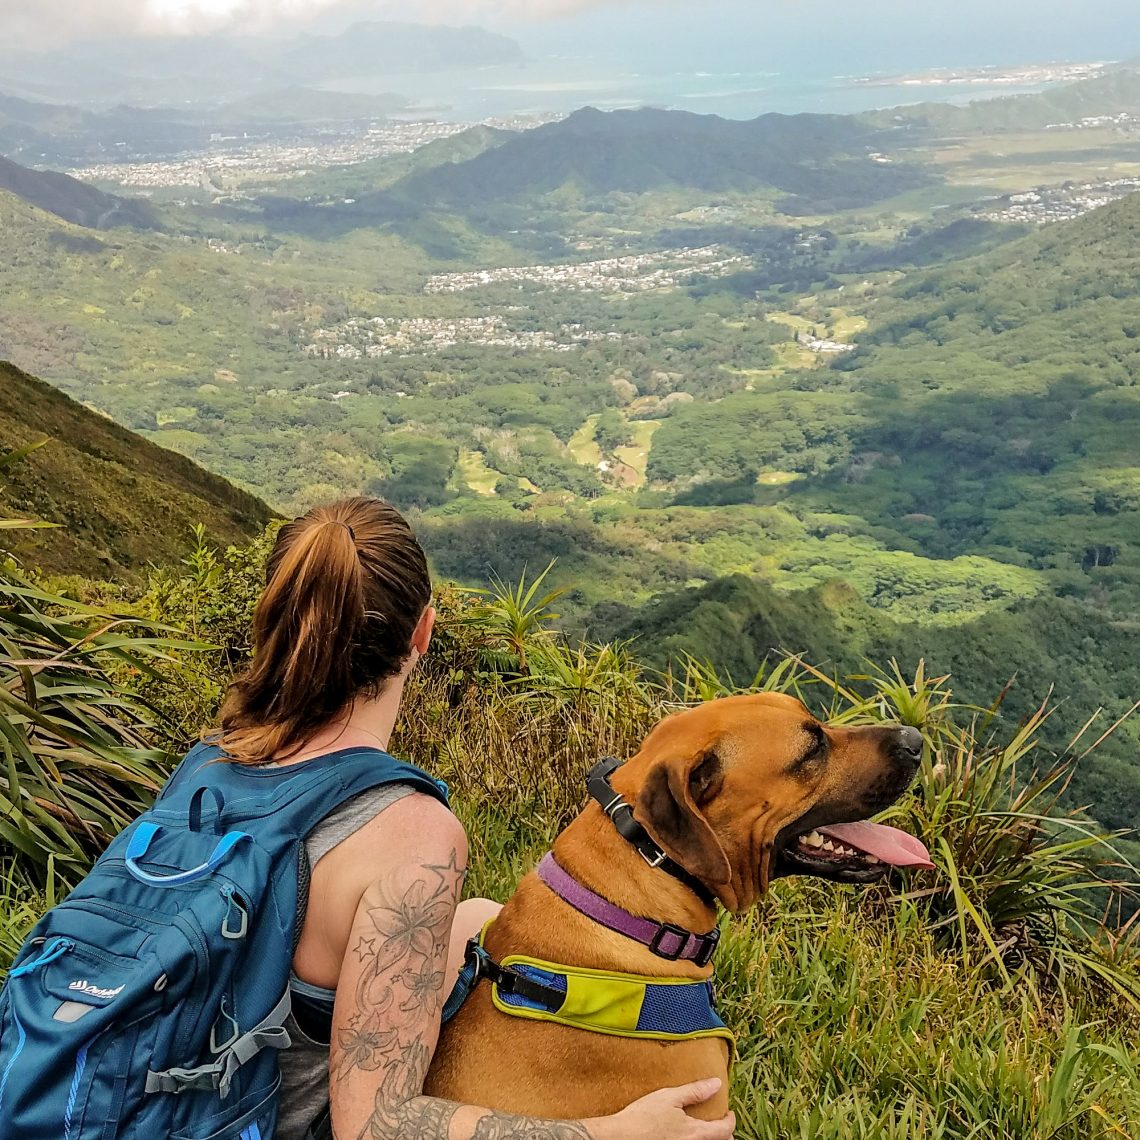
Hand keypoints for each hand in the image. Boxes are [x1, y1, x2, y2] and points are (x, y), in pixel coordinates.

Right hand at [595, 1078, 735, 1139]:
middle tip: (719, 1120)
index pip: (725, 1130)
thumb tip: (716, 1084)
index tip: (729, 1111)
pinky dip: (696, 1139)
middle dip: (724, 1133)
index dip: (731, 1120)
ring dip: (709, 1137)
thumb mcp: (670, 1097)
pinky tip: (686, 1132)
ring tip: (703, 1126)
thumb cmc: (643, 1117)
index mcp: (696, 1133)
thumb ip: (695, 1091)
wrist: (622, 1137)